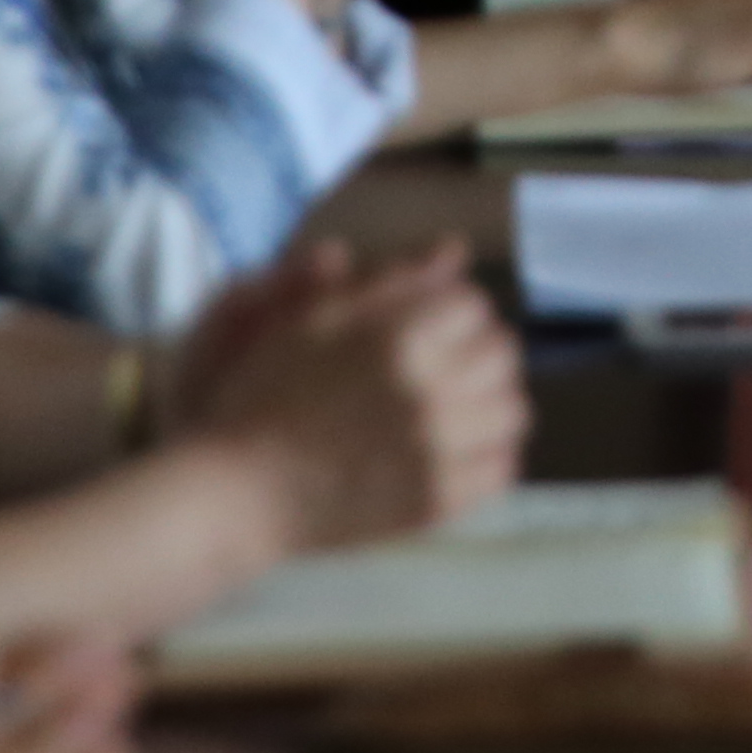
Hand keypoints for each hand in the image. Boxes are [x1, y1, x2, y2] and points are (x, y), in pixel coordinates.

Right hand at [163, 241, 524, 557]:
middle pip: (502, 353)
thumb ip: (392, 284)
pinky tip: (457, 450)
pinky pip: (502, 469)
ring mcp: (439, 451)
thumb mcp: (317, 320)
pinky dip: (489, 454)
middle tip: (445, 365)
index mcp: (400, 339)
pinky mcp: (439, 501)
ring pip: (513, 409)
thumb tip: (454, 250)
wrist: (238, 493)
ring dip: (491, 400)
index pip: (473, 305)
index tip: (427, 327)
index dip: (449, 311)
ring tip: (457, 407)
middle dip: (477, 350)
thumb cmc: (264, 396)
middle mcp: (430, 392)